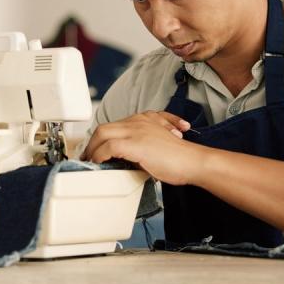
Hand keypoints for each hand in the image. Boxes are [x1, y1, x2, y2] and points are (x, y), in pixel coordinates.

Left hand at [81, 111, 202, 184]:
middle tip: (89, 157)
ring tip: (90, 162)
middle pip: (104, 127)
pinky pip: (107, 147)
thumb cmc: (181, 159)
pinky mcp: (134, 143)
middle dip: (93, 143)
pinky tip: (100, 164)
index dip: (103, 138)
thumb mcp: (158, 145)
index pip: (116, 125)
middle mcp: (139, 121)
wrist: (194, 161)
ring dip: (92, 149)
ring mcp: (136, 131)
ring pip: (102, 134)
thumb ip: (142, 147)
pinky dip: (99, 156)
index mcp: (146, 119)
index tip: (98, 150)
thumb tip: (125, 160)